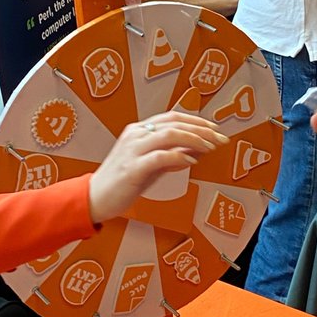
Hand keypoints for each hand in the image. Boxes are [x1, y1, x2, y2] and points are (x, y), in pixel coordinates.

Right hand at [88, 112, 227, 223]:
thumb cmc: (123, 182)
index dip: (197, 121)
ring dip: (194, 139)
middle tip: (220, 138)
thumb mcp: (152, 166)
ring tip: (210, 148)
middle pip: (174, 123)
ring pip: (169, 135)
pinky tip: (191, 162)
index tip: (215, 130)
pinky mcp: (132, 168)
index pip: (173, 117)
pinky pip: (160, 157)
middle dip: (202, 129)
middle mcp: (136, 135)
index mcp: (139, 130)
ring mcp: (133, 150)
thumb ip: (173, 156)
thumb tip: (199, 150)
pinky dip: (178, 157)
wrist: (95, 198)